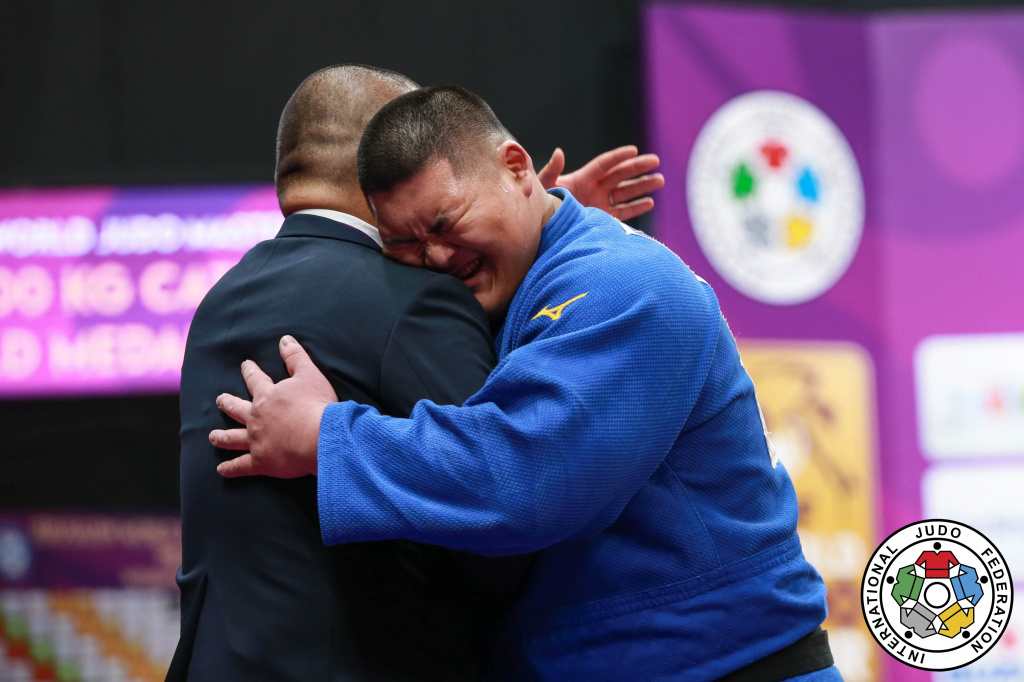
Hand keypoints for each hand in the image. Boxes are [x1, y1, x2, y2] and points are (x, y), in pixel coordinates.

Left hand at [211, 335, 337, 478]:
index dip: (250, 371)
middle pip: (237, 408)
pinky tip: (221, 470)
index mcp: (268, 396)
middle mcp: (256, 417)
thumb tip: (284, 339)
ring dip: (221, 437)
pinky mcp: (261, 461)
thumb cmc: (316, 405)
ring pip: (233, 438)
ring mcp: (256, 440)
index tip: (245, 365)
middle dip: (228, 403)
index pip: (255, 380)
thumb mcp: (310, 375)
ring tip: (212, 437)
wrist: (319, 436)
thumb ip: (295, 357)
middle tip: (220, 400)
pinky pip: (241, 466)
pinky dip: (230, 468)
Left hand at [536, 145, 664, 220]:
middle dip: (638, 167)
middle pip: (620, 175)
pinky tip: (650, 202)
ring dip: (643, 186)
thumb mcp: (544, 187)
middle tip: (655, 160)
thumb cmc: (540, 206)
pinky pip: (623, 212)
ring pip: (626, 192)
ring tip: (660, 180)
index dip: (619, 156)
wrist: (543, 229)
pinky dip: (636, 208)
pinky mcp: (603, 219)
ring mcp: (600, 203)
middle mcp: (595, 189)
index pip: (605, 164)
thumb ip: (551, 171)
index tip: (634, 150)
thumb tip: (559, 152)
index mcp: (582, 178)